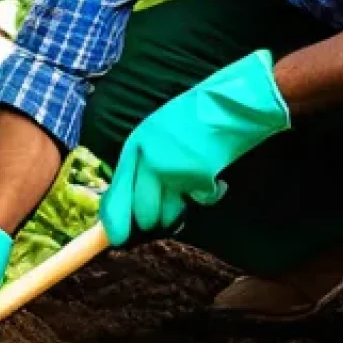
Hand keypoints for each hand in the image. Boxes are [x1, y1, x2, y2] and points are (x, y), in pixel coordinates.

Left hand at [98, 50, 290, 245]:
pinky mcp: (197, 176)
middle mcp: (148, 159)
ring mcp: (172, 168)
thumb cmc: (193, 118)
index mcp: (135, 146)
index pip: (115, 195)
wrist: (228, 103)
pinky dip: (209, 195)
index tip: (117, 239)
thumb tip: (131, 203)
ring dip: (180, 210)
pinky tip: (215, 177)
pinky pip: (199, 203)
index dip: (113, 223)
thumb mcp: (157, 135)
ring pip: (169, 214)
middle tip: (170, 211)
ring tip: (192, 187)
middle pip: (142, 214)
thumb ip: (142, 164)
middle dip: (154, 221)